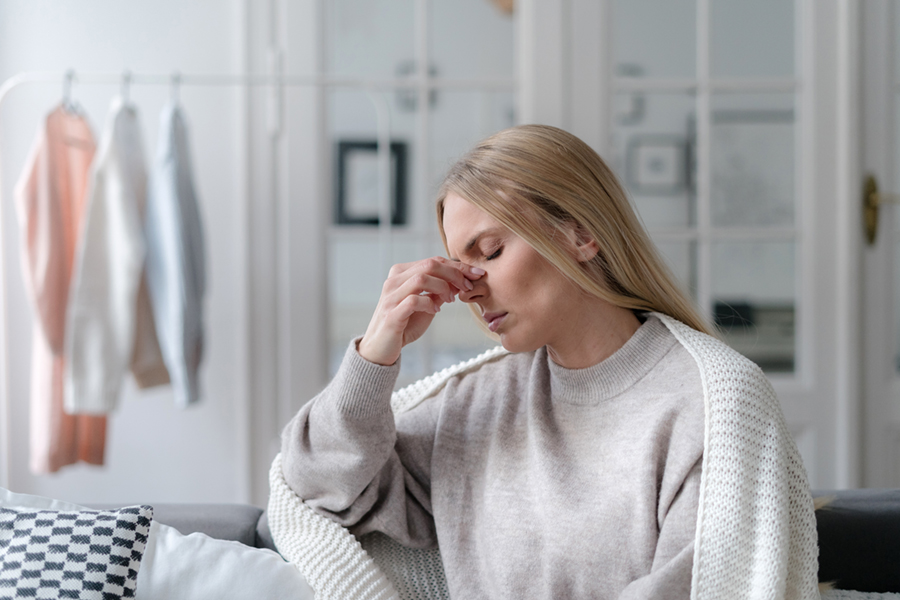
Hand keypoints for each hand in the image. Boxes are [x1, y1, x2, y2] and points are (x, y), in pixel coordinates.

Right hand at [358, 257, 484, 365]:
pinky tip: (436, 310)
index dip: (457, 266)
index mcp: (401, 273)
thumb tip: (460, 281)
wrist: (381, 348)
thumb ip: (439, 291)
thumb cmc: (404, 324)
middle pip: (429, 265)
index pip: (433, 261)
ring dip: (443, 287)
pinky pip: (414, 300)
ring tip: (451, 299)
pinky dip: (429, 303)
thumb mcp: (426, 304)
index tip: (476, 274)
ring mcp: (391, 296)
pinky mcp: (391, 313)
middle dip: (455, 274)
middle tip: (467, 287)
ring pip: (421, 278)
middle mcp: (394, 281)